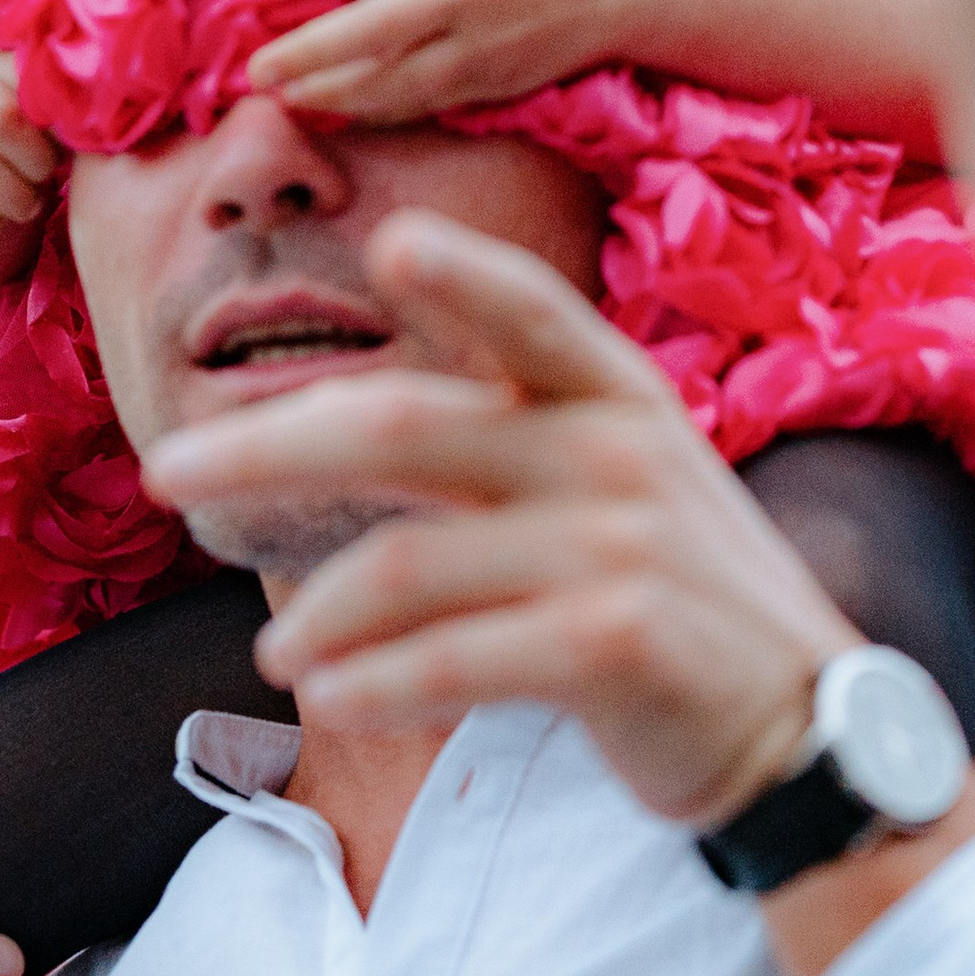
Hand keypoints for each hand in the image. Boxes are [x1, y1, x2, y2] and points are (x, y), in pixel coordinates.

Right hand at [0, 28, 58, 290]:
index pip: (27, 69)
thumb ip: (67, 86)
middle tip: (51, 172)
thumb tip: (110, 94)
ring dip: (16, 194)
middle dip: (39, 157)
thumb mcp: (41, 98)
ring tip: (32, 198)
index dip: (60, 111)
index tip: (74, 131)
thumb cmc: (23, 128)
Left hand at [144, 207, 857, 826]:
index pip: (526, 311)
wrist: (807, 731)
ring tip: (276, 648)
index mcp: (616, 394)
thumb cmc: (678, 601)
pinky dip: (375, 681)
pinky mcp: (616, 645)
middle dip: (265, 445)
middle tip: (167, 471)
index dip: (461, 272)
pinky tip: (333, 697)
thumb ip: (505, 434)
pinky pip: (455, 656)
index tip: (390, 243)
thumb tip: (329, 418)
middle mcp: (617, 451)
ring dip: (317, 608)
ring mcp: (620, 547)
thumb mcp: (620, 481)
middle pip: (402, 426)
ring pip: (408, 561)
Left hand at [245, 0, 658, 118]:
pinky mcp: (496, 80)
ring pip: (391, 80)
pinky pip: (424, 102)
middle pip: (368, 28)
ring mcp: (481, 42)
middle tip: (255, 68)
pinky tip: (341, 109)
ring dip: (331, 93)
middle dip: (305, 52)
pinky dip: (378, 110)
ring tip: (282, 97)